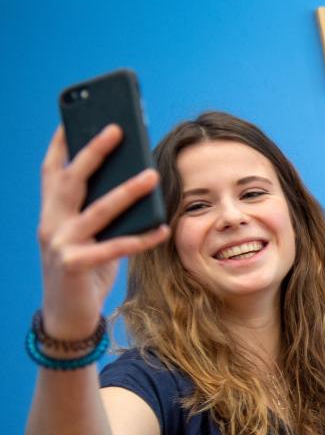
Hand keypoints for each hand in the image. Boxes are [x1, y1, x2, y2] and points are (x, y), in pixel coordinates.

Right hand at [38, 125, 168, 346]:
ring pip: (97, 211)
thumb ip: (102, 212)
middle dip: (94, 152)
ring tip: (152, 175)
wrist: (67, 317)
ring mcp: (60, 245)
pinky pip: (115, 248)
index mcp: (51, 213)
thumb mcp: (88, 236)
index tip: (72, 117)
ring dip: (126, 191)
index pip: (51, 171)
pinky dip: (141, 238)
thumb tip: (137, 180)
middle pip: (72, 180)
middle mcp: (50, 224)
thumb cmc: (84, 270)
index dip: (61, 144)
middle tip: (117, 128)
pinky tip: (162, 228)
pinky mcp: (76, 266)